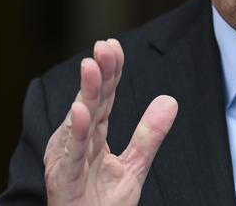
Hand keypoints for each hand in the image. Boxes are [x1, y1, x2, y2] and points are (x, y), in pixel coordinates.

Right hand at [44, 39, 177, 205]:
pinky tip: (80, 110)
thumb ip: (149, 135)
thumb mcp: (134, 167)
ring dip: (86, 93)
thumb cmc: (101, 205)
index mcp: (93, 137)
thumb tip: (170, 100)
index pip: (104, 98)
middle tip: (104, 46)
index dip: (111, 72)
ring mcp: (69, 160)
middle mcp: (78, 143)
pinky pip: (72, 155)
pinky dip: (76, 133)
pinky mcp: (64, 181)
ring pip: (78, 122)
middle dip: (98, 73)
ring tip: (91, 66)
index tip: (115, 45)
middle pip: (92, 103)